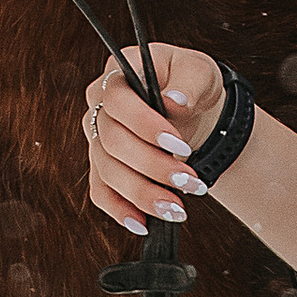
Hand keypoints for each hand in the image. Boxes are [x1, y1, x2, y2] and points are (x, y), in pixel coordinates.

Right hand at [81, 44, 224, 235]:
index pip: (116, 99)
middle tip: (189, 182)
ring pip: (108, 171)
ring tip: (177, 209)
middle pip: (112, 141)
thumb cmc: (191, 83)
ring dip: (143, 194)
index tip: (178, 144)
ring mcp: (97, 138)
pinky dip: (120, 211)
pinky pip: (101, 193)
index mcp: (117, 74)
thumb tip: (175, 102)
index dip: (143, 123)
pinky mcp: (102, 167)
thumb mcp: (199, 72)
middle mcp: (99, 106)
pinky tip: (143, 224)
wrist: (191, 109)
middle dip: (152, 166)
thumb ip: (189, 83)